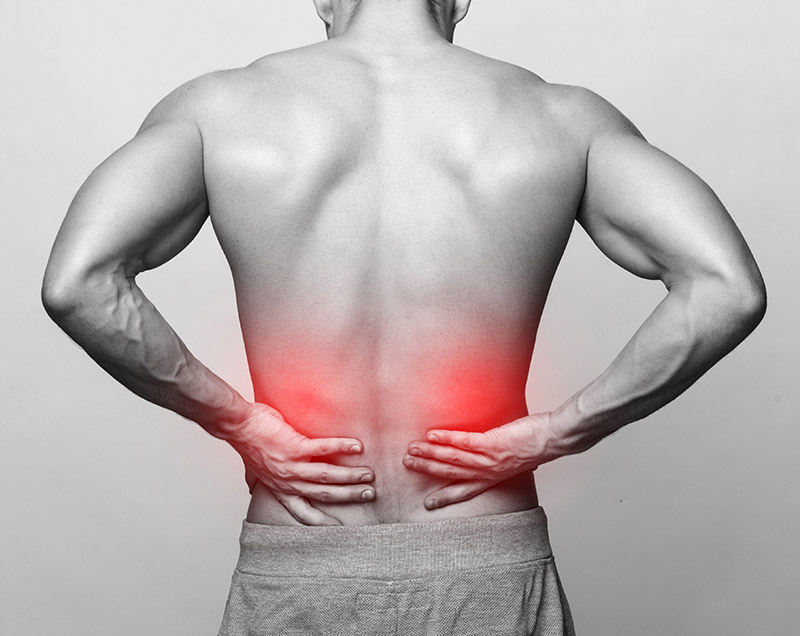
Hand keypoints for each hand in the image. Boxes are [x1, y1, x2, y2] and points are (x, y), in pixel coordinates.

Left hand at [226, 403, 374, 525]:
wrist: (236, 424)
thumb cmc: (247, 442)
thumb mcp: (252, 468)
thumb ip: (257, 479)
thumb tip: (251, 487)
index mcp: (280, 488)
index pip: (302, 511)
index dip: (321, 522)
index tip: (340, 527)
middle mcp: (287, 480)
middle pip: (323, 494)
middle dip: (348, 496)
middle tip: (369, 494)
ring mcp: (291, 464)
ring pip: (326, 476)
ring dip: (350, 476)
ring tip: (368, 474)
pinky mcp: (294, 446)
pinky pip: (323, 449)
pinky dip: (341, 447)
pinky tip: (357, 446)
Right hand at [403, 413, 553, 510]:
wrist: (555, 437)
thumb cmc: (539, 444)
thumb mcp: (519, 459)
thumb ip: (503, 459)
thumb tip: (495, 453)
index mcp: (494, 477)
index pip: (466, 489)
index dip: (446, 496)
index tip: (429, 504)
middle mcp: (489, 471)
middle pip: (453, 473)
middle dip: (429, 470)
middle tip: (408, 466)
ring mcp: (490, 458)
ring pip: (454, 458)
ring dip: (431, 454)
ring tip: (412, 449)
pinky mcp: (492, 443)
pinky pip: (465, 442)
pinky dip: (447, 438)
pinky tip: (433, 434)